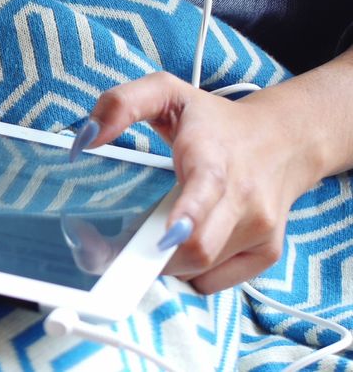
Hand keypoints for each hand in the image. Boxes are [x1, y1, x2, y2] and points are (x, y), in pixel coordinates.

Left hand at [77, 72, 323, 292]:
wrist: (285, 140)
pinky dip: (188, 272)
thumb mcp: (167, 92)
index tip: (167, 237)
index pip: (208, 188)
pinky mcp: (266, 251)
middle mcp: (244, 196)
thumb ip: (121, 104)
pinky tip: (182, 244)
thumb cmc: (215, 120)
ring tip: (150, 235)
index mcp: (216, 157)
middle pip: (197, 248)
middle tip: (106, 249)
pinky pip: (213, 281)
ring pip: (199, 269)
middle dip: (145, 257)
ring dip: (162, 263)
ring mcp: (260, 228)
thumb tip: (86, 138)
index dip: (188, 216)